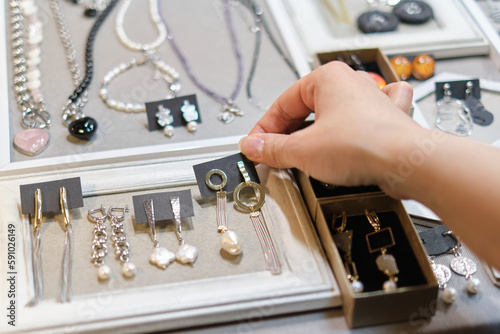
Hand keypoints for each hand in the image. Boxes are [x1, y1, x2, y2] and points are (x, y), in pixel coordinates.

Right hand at [239, 61, 419, 196]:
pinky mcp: (385, 121)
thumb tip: (254, 146)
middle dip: (288, 133)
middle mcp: (350, 84)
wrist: (409, 162)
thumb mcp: (303, 150)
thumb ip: (273, 149)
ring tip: (302, 153)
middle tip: (274, 154)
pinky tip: (348, 132)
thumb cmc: (365, 145)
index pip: (283, 103)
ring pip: (332, 114)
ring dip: (314, 133)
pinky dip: (352, 127)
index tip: (257, 146)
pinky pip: (363, 118)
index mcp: (326, 79)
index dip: (266, 128)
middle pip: (306, 109)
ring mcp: (370, 101)